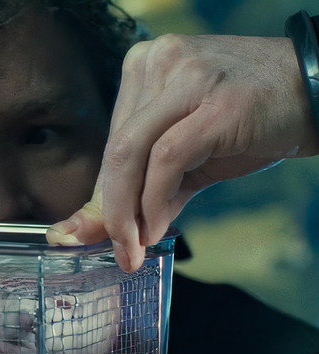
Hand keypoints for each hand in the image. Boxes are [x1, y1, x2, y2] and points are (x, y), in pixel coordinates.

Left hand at [47, 34, 318, 271]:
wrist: (317, 91)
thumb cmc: (250, 120)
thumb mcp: (188, 154)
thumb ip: (143, 190)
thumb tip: (96, 230)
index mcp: (143, 67)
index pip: (111, 141)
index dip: (104, 195)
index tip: (100, 235)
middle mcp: (158, 62)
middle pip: (115, 148)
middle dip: (109, 210)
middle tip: (119, 252)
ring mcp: (186, 78)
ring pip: (132, 152)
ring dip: (126, 211)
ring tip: (134, 246)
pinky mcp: (216, 103)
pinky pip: (168, 157)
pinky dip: (154, 199)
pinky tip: (157, 227)